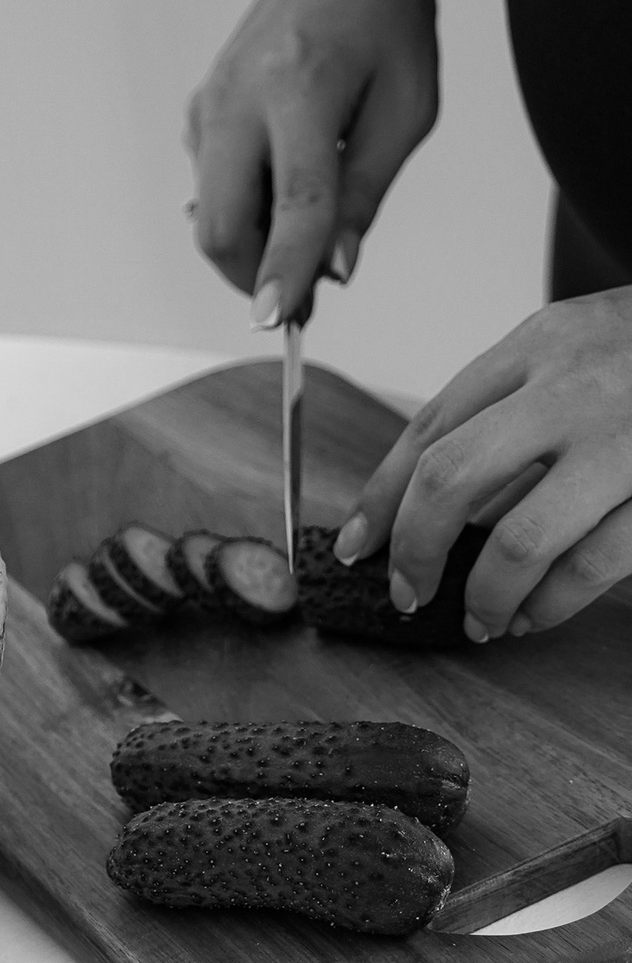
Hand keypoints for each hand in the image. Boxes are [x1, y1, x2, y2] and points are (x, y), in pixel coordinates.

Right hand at [186, 0, 437, 321]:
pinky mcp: (199, 113)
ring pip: (209, 215)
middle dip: (255, 274)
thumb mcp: (407, 106)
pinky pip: (209, 189)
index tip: (278, 318)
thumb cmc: (382, 18)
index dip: (285, 267)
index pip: (291, 200)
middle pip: (220, 225)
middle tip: (302, 291)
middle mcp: (241, 98)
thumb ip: (367, 191)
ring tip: (302, 231)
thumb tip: (336, 267)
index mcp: (303, 87)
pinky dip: (242, 211)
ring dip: (252, 244)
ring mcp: (210, 105)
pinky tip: (280, 186)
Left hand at [331, 290, 631, 637]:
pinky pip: (589, 567)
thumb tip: (432, 503)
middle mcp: (576, 386)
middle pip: (450, 476)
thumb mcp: (582, 348)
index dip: (381, 496)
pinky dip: (547, 605)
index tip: (358, 545)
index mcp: (543, 344)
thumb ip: (514, 409)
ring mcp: (625, 441)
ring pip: (518, 537)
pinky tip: (532, 616)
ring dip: (484, 595)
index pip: (431, 425)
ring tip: (480, 618)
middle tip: (408, 590)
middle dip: (414, 548)